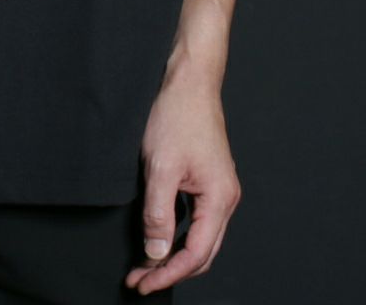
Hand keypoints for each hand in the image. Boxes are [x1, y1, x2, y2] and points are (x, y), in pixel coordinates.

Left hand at [123, 70, 240, 295]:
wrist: (188, 81)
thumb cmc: (177, 116)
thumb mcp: (160, 167)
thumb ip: (158, 213)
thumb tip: (156, 252)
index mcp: (219, 199)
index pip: (195, 254)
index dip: (167, 273)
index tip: (143, 283)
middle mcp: (225, 198)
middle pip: (201, 253)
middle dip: (170, 270)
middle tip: (139, 280)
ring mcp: (218, 189)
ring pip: (199, 237)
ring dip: (172, 254)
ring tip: (144, 264)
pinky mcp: (207, 180)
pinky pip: (196, 219)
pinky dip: (177, 233)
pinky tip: (158, 236)